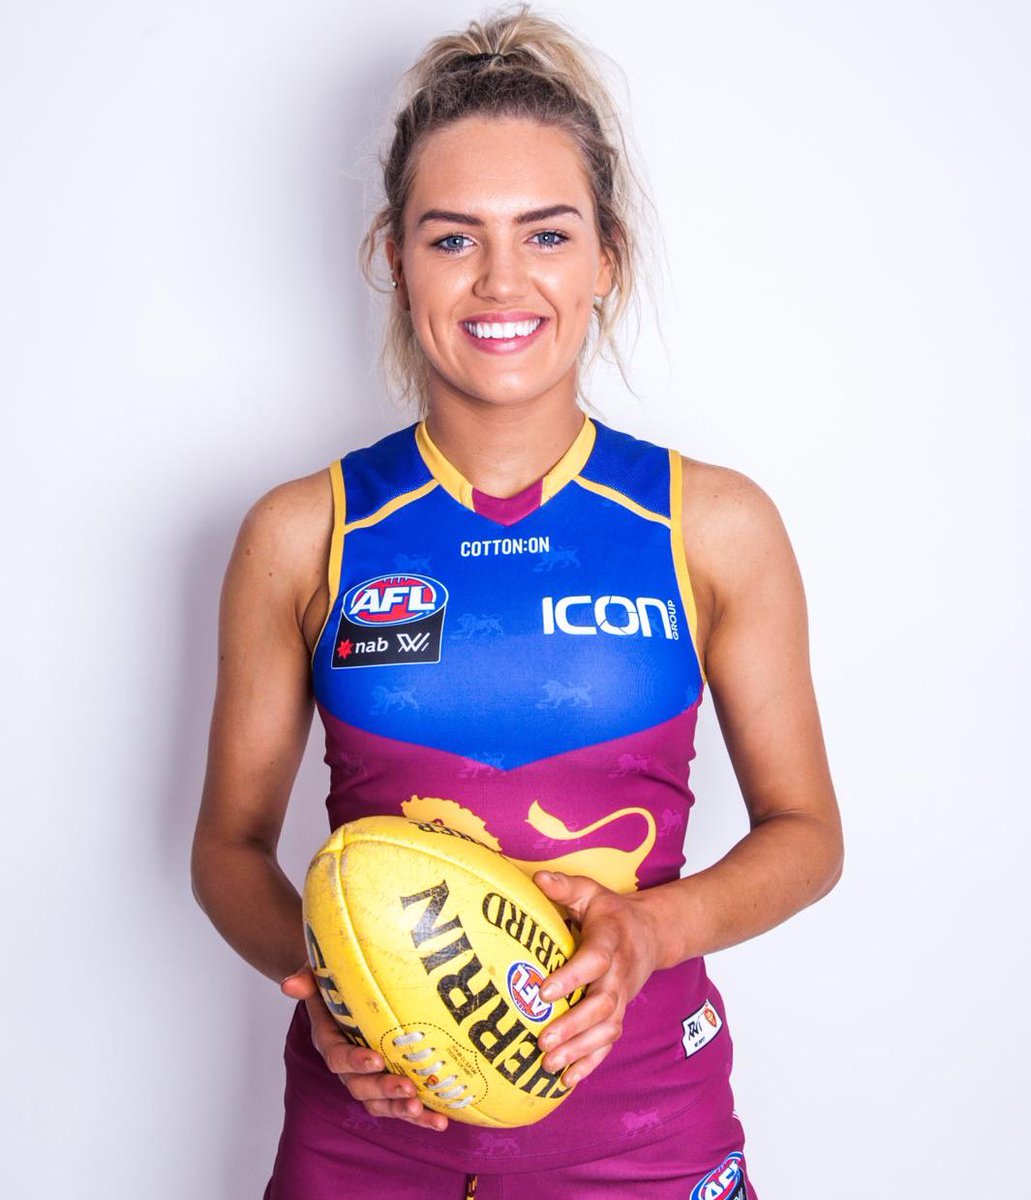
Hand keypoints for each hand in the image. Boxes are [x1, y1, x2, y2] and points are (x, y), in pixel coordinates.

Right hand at [280, 965, 447, 1131]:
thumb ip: (308, 981)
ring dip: (401, 1110)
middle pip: (360, 1087)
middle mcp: (348, 1065)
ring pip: (380, 1102)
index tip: (376, 1060)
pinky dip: (421, 1116)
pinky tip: (441, 1121)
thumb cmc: (336, 983)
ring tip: (423, 1111)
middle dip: (384, 1090)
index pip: (337, 1057)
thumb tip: (290, 984)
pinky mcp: (390, 1082)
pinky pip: (401, 1104)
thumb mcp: (321, 977)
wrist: (347, 989)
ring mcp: (369, 1077)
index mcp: (331, 1040)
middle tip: (408, 1089)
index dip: (355, 1062)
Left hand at [532, 871, 662, 1086]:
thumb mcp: (590, 892)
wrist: (650, 934)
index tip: (543, 991)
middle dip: (574, 1026)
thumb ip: (565, 886)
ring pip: (607, 1029)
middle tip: (544, 1040)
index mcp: (610, 940)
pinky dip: (590, 1063)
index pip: (595, 961)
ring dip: (580, 1051)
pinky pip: (608, 1042)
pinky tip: (567, 1080)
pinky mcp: (619, 1014)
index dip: (572, 977)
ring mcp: (622, 998)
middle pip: (603, 1005)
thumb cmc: (610, 912)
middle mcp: (619, 974)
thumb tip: (538, 878)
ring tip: (549, 1064)